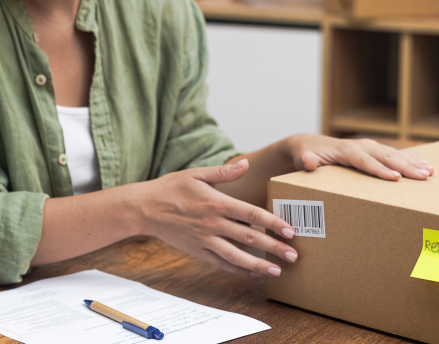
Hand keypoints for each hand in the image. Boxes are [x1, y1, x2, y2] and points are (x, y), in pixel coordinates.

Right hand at [136, 159, 297, 277]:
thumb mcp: (196, 174)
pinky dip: (238, 270)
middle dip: (274, 247)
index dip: (273, 222)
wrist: (144, 208)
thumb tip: (246, 164)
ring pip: (237, 256)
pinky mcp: (198, 251)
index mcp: (216, 202)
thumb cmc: (171, 188)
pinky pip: (221, 263)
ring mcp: (205, 240)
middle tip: (294, 255)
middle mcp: (213, 223)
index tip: (290, 230)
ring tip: (278, 270)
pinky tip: (253, 274)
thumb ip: (223, 172)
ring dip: (259, 265)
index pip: (252, 214)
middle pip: (250, 238)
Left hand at [287, 133, 433, 180]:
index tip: (395, 178)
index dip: (380, 169)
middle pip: (385, 156)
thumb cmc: (305, 155)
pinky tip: (425, 166)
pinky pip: (394, 155)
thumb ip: (307, 161)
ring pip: (393, 154)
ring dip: (413, 162)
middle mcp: (360, 146)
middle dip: (405, 166)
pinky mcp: (372, 150)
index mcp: (345, 150)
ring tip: (430, 172)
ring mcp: (368, 146)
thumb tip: (310, 160)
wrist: (307, 144)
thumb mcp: (302, 158)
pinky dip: (410, 160)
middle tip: (424, 176)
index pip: (364, 160)